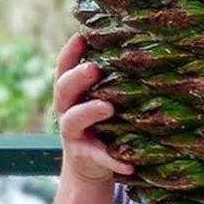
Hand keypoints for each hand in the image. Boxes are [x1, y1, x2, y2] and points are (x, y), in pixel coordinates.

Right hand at [54, 33, 134, 183]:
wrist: (89, 167)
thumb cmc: (101, 122)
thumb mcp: (101, 98)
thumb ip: (111, 79)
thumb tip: (139, 48)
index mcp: (71, 92)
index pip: (64, 67)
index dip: (70, 52)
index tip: (81, 36)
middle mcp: (67, 109)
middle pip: (64, 89)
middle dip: (78, 77)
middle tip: (94, 69)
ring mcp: (73, 134)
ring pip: (74, 120)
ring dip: (89, 112)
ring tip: (107, 108)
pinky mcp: (85, 156)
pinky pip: (99, 156)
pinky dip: (113, 160)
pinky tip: (129, 164)